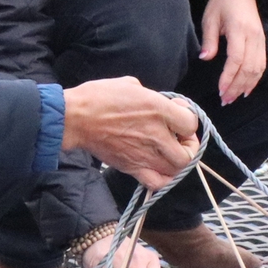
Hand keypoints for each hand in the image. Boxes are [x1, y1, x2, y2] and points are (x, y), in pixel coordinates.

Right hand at [62, 77, 200, 189]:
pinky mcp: (132, 167)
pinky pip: (157, 183)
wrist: (76, 118)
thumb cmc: (100, 97)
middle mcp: (156, 135)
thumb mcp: (132, 84)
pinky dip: (163, 180)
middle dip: (188, 147)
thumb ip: (154, 96)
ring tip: (169, 154)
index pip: (191, 123)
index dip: (188, 121)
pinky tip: (158, 169)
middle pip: (188, 153)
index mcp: (158, 110)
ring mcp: (145, 154)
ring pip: (176, 170)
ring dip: (177, 162)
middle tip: (179, 140)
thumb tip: (165, 105)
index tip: (179, 117)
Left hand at [200, 0, 266, 104]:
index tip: (220, 90)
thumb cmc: (222, 1)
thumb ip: (209, 39)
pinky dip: (255, 79)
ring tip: (232, 98)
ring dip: (245, 86)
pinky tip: (246, 90)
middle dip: (236, 86)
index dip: (229, 76)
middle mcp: (254, 36)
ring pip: (257, 69)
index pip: (237, 58)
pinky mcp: (262, 42)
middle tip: (224, 100)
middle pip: (249, 68)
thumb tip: (205, 58)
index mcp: (239, 29)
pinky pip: (262, 64)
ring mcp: (260, 39)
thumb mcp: (210, 17)